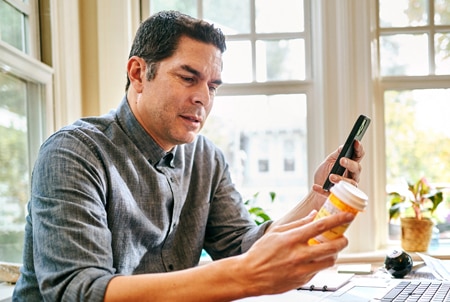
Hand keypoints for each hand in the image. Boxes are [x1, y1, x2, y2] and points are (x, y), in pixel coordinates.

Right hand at [238, 211, 353, 294]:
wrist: (251, 275)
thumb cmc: (261, 253)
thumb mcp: (276, 232)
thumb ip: (297, 223)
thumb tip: (313, 215)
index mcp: (292, 239)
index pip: (321, 226)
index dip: (338, 220)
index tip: (348, 216)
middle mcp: (299, 254)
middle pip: (332, 247)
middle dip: (343, 240)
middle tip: (343, 237)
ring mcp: (302, 269)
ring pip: (330, 261)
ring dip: (335, 254)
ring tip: (331, 249)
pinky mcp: (302, 280)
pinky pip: (319, 271)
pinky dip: (321, 263)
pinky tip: (315, 259)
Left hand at [313, 140, 364, 194]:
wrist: (315, 188)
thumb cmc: (324, 173)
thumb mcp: (329, 161)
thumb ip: (337, 154)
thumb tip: (343, 146)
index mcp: (350, 165)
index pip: (358, 155)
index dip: (359, 148)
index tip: (355, 142)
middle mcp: (351, 176)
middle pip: (357, 169)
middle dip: (350, 164)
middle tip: (342, 160)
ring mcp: (347, 187)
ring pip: (350, 184)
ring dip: (341, 179)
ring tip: (331, 177)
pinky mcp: (338, 197)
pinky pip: (334, 194)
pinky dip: (323, 190)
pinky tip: (315, 186)